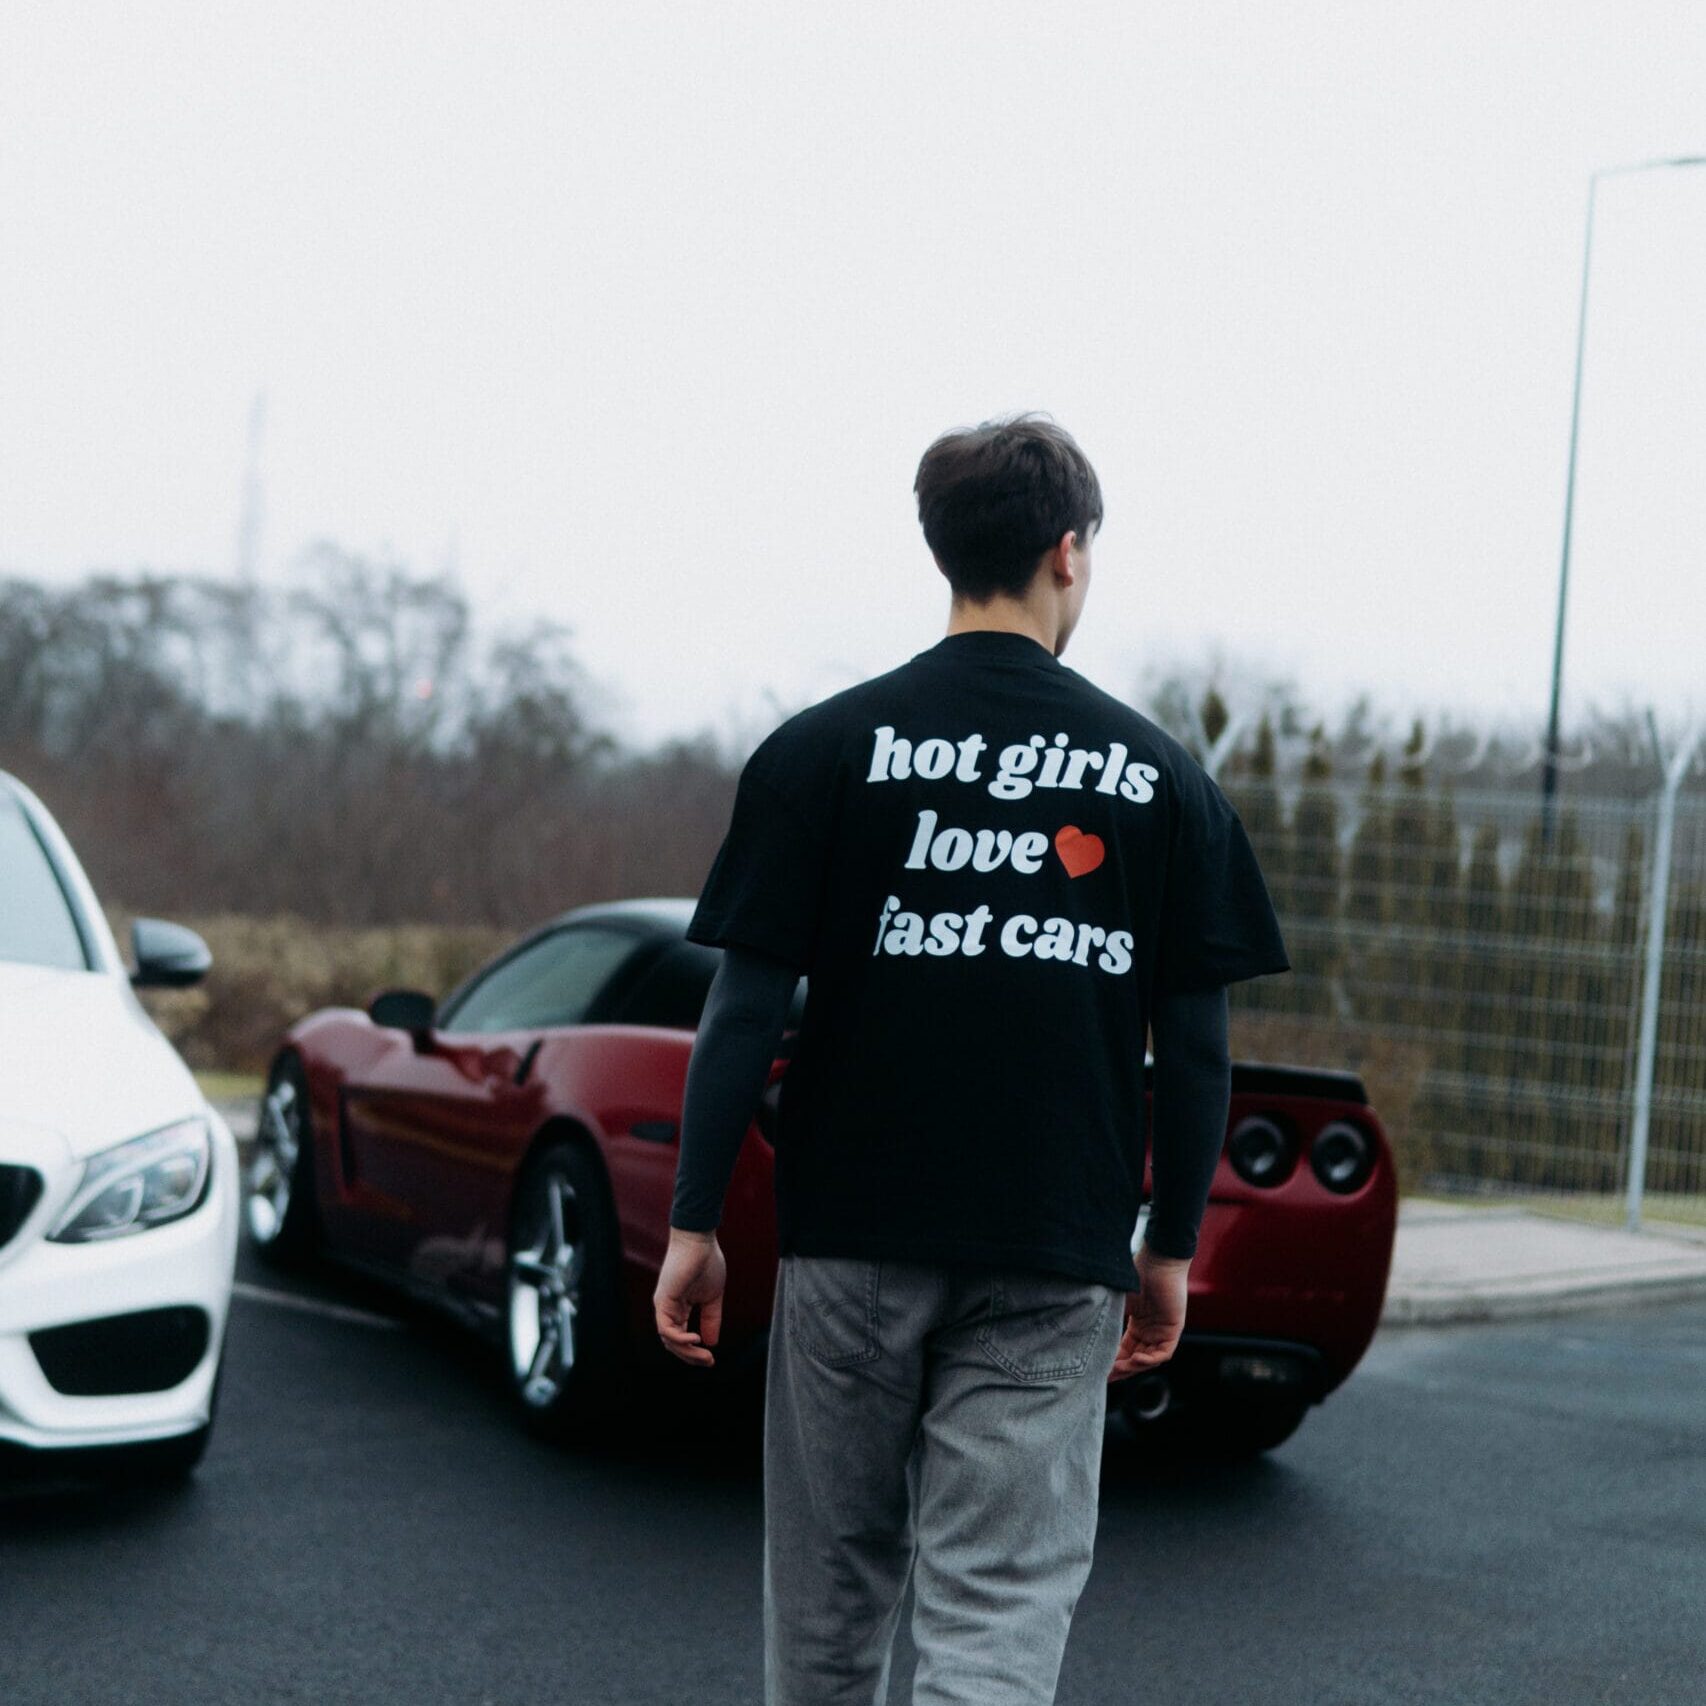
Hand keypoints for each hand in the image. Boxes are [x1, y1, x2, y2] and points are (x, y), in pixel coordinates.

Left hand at [653, 1227, 727, 1367]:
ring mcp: (664, 1305)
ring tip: (705, 1356)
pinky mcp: (663, 1300)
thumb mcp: (713, 1297)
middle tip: (709, 1362)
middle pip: (673, 1343)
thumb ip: (711, 1319)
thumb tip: (711, 1342)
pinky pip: (665, 1328)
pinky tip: (696, 1340)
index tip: (711, 1359)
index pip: (680, 1338)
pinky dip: (679, 1338)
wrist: (700, 1239)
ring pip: (668, 1339)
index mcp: (679, 1308)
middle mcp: (668, 1309)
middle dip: (691, 1357)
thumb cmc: (706, 1261)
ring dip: (686, 1352)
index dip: (694, 1352)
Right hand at [1108, 1243, 1189, 1382]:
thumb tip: (1079, 1328)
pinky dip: (1149, 1360)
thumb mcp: (1116, 1299)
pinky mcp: (1173, 1329)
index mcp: (1138, 1324)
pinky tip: (1135, 1359)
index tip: (1097, 1371)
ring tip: (1117, 1368)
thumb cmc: (1136, 1272)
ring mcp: (1162, 1331)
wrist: (1157, 1259)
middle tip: (1105, 1376)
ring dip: (1133, 1367)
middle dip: (1121, 1369)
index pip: (1124, 1350)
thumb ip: (1105, 1314)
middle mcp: (1151, 1331)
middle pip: (1136, 1359)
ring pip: (1148, 1360)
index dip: (1112, 1362)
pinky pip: (1163, 1353)